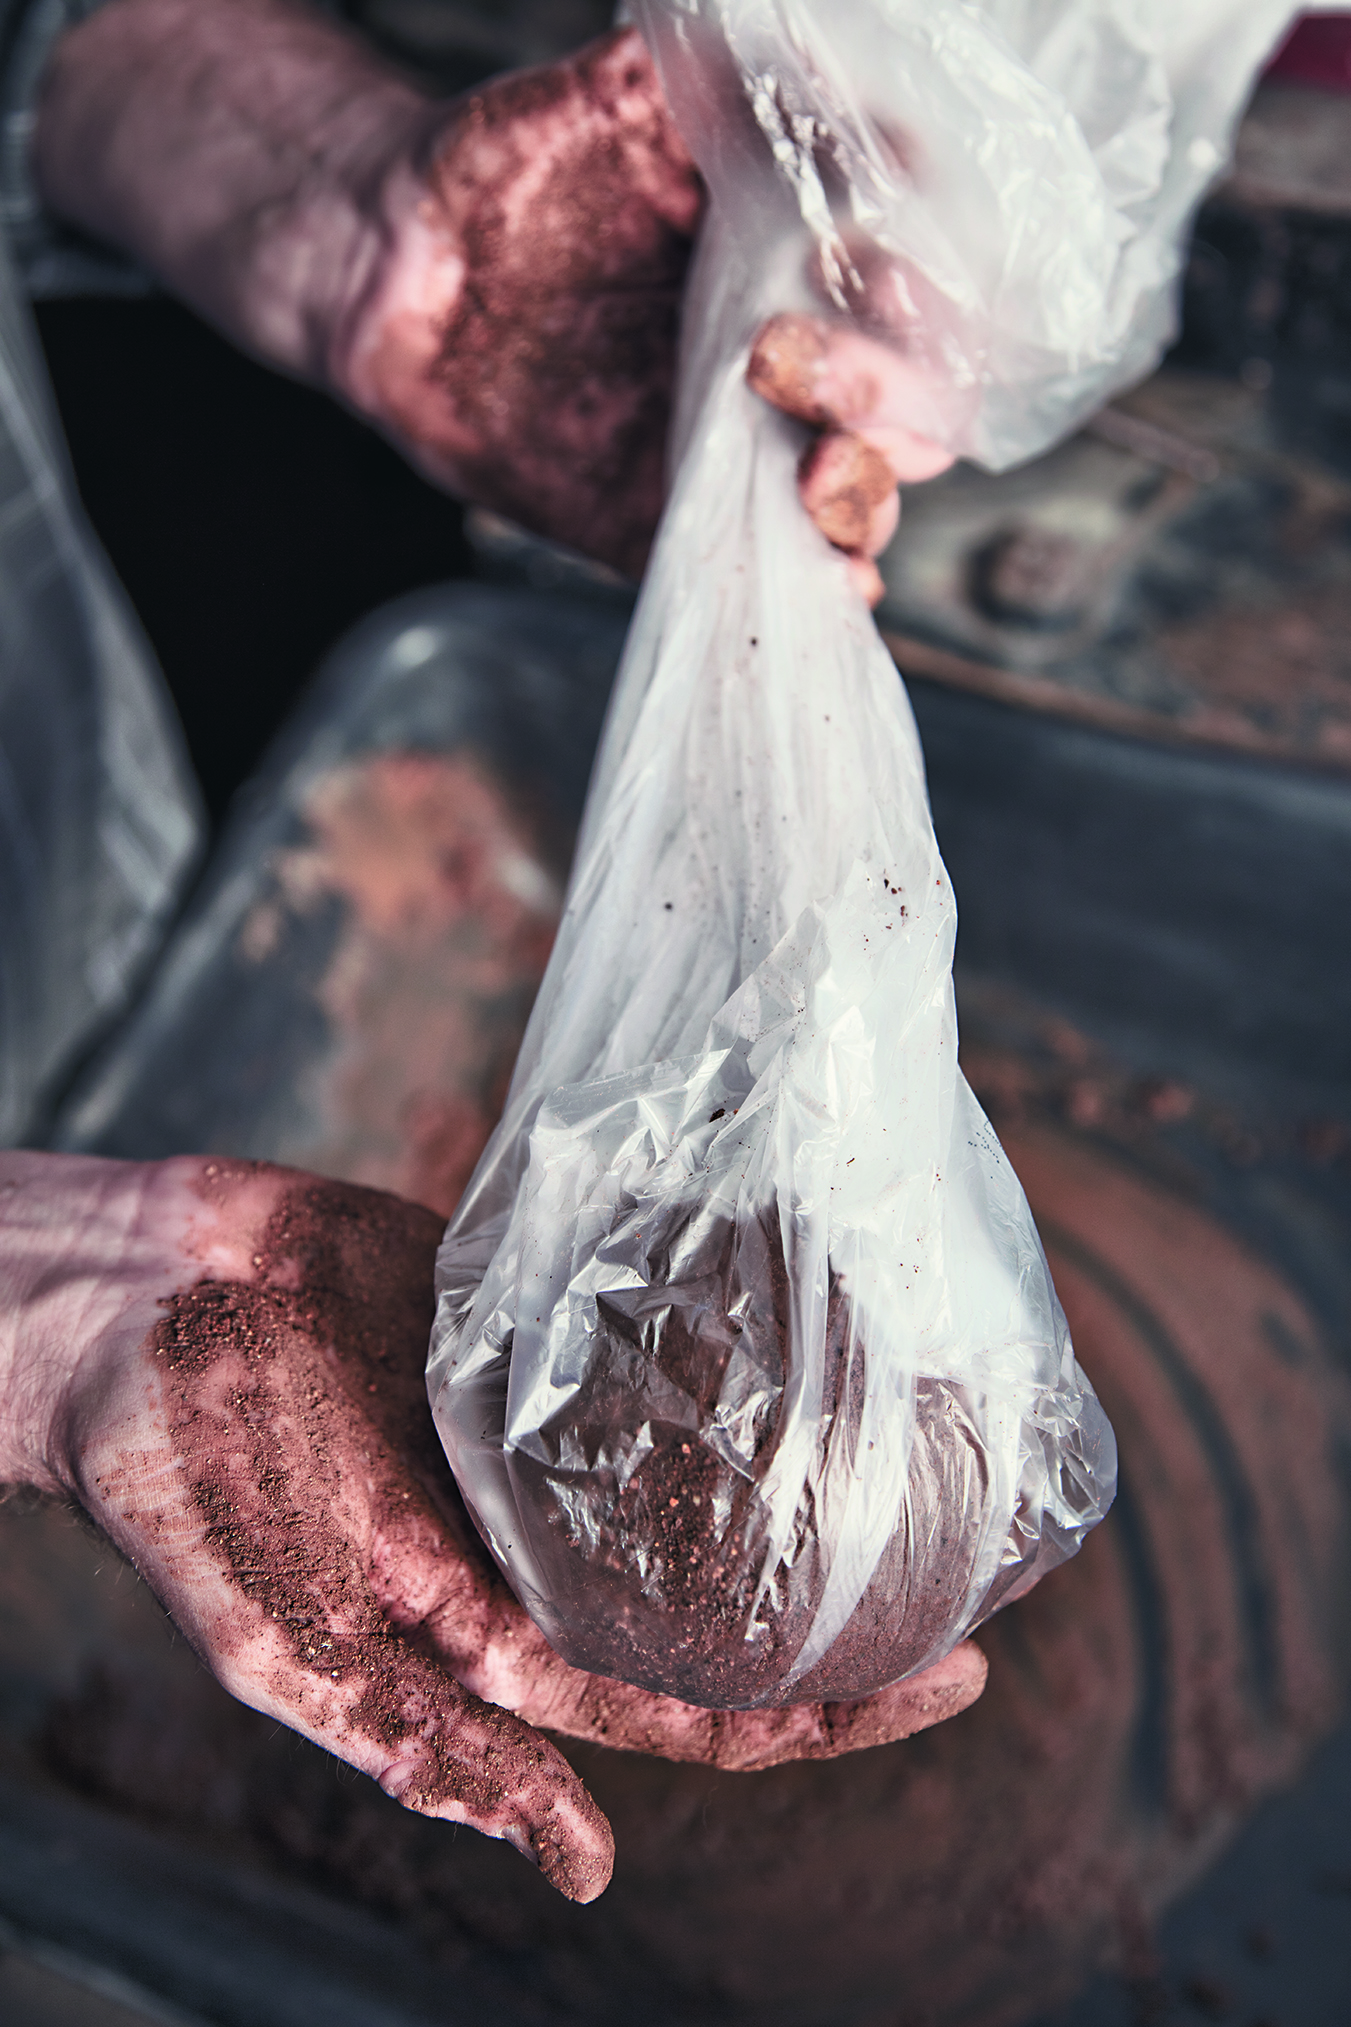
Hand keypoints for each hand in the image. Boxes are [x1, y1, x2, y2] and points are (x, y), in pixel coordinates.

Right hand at [1, 1153, 984, 1901]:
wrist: (127, 1303)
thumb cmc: (184, 1484)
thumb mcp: (293, 1644)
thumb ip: (431, 1752)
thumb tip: (589, 1869)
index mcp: (489, 1630)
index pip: (687, 1696)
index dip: (818, 1706)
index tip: (955, 1678)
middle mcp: (530, 1537)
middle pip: (714, 1588)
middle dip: (843, 1594)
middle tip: (984, 1564)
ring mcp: (532, 1428)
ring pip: (689, 1467)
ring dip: (792, 1470)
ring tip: (920, 1445)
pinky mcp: (519, 1323)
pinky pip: (644, 1345)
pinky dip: (719, 1349)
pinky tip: (800, 1328)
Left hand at [35, 3, 951, 587]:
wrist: (388, 262)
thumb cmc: (504, 168)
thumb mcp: (602, 99)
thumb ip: (685, 81)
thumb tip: (770, 40)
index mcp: (795, 268)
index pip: (916, 301)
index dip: (922, 297)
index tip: (876, 271)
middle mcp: (786, 368)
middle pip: (908, 412)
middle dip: (888, 401)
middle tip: (798, 367)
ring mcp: (729, 454)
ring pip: (849, 499)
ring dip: (859, 497)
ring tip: (823, 479)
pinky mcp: (659, 523)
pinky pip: (745, 571)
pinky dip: (798, 586)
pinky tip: (829, 582)